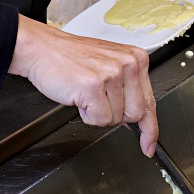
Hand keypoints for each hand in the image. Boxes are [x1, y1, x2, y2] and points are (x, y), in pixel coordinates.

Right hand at [9, 15, 157, 155]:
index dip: (150, 128)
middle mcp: (128, 64)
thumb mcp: (109, 67)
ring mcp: (112, 74)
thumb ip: (128, 89)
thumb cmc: (72, 59)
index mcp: (137, 59)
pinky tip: (79, 96)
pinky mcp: (93, 86)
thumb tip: (139, 120)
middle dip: (115, 115)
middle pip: (136, 114)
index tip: (149, 145)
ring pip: (116, 119)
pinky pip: (99, 119)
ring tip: (86, 93)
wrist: (42, 48)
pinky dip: (87, 116)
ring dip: (98, 113)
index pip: (150, 101)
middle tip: (99, 99)